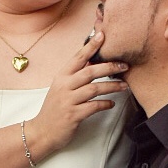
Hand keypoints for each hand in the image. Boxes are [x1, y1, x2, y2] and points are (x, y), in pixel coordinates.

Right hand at [24, 33, 126, 161]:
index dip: (91, 46)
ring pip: (94, 89)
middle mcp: (64, 86)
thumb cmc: (55, 109)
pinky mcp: (73, 115)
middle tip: (124, 66)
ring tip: (124, 86)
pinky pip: (94, 107)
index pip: (78, 57)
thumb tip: (92, 62)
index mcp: (61, 77)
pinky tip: (112, 104)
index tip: (103, 35)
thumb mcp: (61, 88)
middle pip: (90, 72)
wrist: (42, 132)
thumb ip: (75, 75)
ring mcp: (68, 101)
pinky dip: (105, 104)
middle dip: (109, 67)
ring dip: (112, 87)